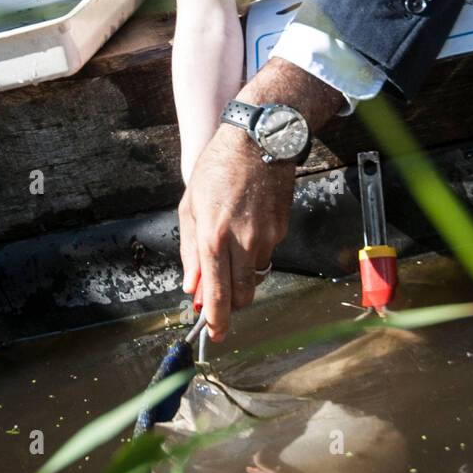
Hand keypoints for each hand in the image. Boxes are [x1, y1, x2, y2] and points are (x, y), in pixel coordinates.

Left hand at [177, 58, 343, 340]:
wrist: (259, 139)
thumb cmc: (218, 167)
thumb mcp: (190, 206)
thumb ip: (190, 250)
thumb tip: (193, 286)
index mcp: (214, 237)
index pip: (218, 294)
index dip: (216, 320)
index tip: (214, 334)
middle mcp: (242, 242)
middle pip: (243, 295)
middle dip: (232, 303)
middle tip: (221, 296)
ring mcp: (266, 236)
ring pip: (256, 273)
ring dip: (243, 271)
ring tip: (232, 240)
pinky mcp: (282, 228)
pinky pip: (267, 250)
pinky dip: (255, 247)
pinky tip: (248, 221)